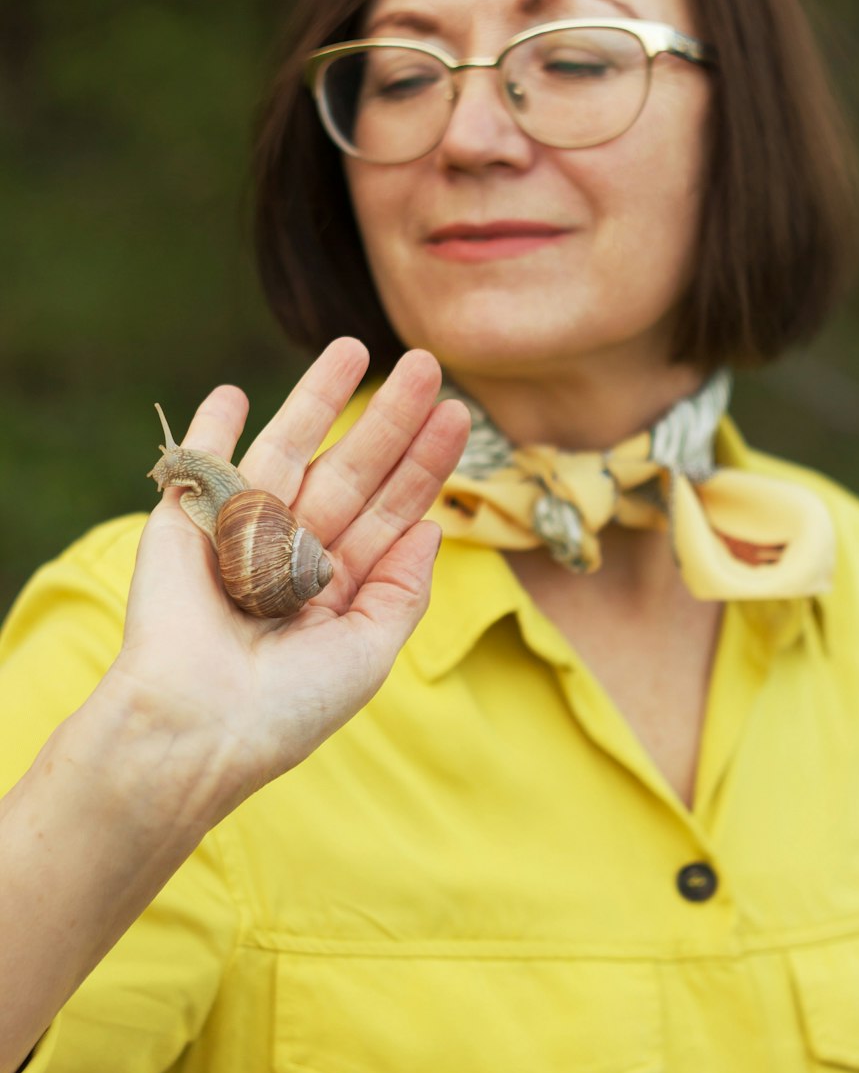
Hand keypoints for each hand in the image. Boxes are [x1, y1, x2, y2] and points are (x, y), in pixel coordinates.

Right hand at [105, 339, 469, 817]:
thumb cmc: (288, 706)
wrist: (196, 725)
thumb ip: (402, 590)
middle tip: (428, 365)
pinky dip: (212, 427)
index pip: (391, 510)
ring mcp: (240, 534)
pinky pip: (203, 465)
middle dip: (390, 420)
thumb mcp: (370, 654)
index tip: (459, 416)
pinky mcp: (185, 524)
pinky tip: (234, 392)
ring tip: (355, 347)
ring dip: (318, 398)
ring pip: (288, 450)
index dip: (426, 465)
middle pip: (352, 471)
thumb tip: (433, 528)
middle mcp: (292, 554)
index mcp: (337, 587)